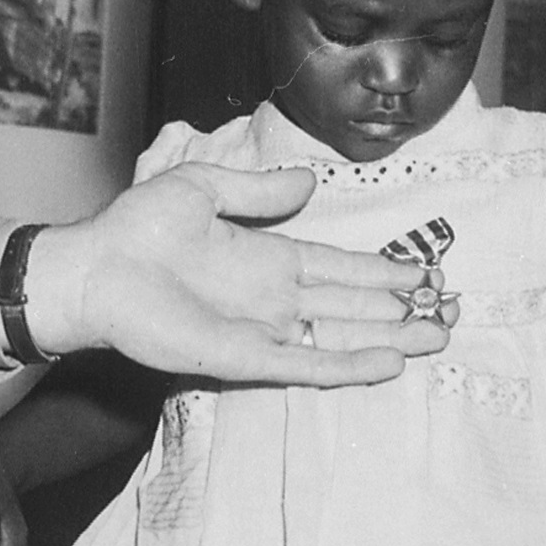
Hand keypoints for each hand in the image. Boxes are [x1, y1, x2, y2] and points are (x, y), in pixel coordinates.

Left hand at [26, 164, 445, 386]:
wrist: (95, 267)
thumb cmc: (138, 228)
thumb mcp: (205, 189)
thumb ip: (260, 191)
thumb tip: (308, 182)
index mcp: (265, 258)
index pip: (337, 268)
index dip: (380, 272)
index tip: (422, 273)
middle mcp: (272, 299)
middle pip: (351, 305)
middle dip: (400, 308)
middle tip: (451, 311)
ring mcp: (262, 330)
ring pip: (341, 335)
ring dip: (389, 336)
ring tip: (437, 335)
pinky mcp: (245, 358)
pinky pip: (306, 364)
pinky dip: (347, 363)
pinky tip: (387, 361)